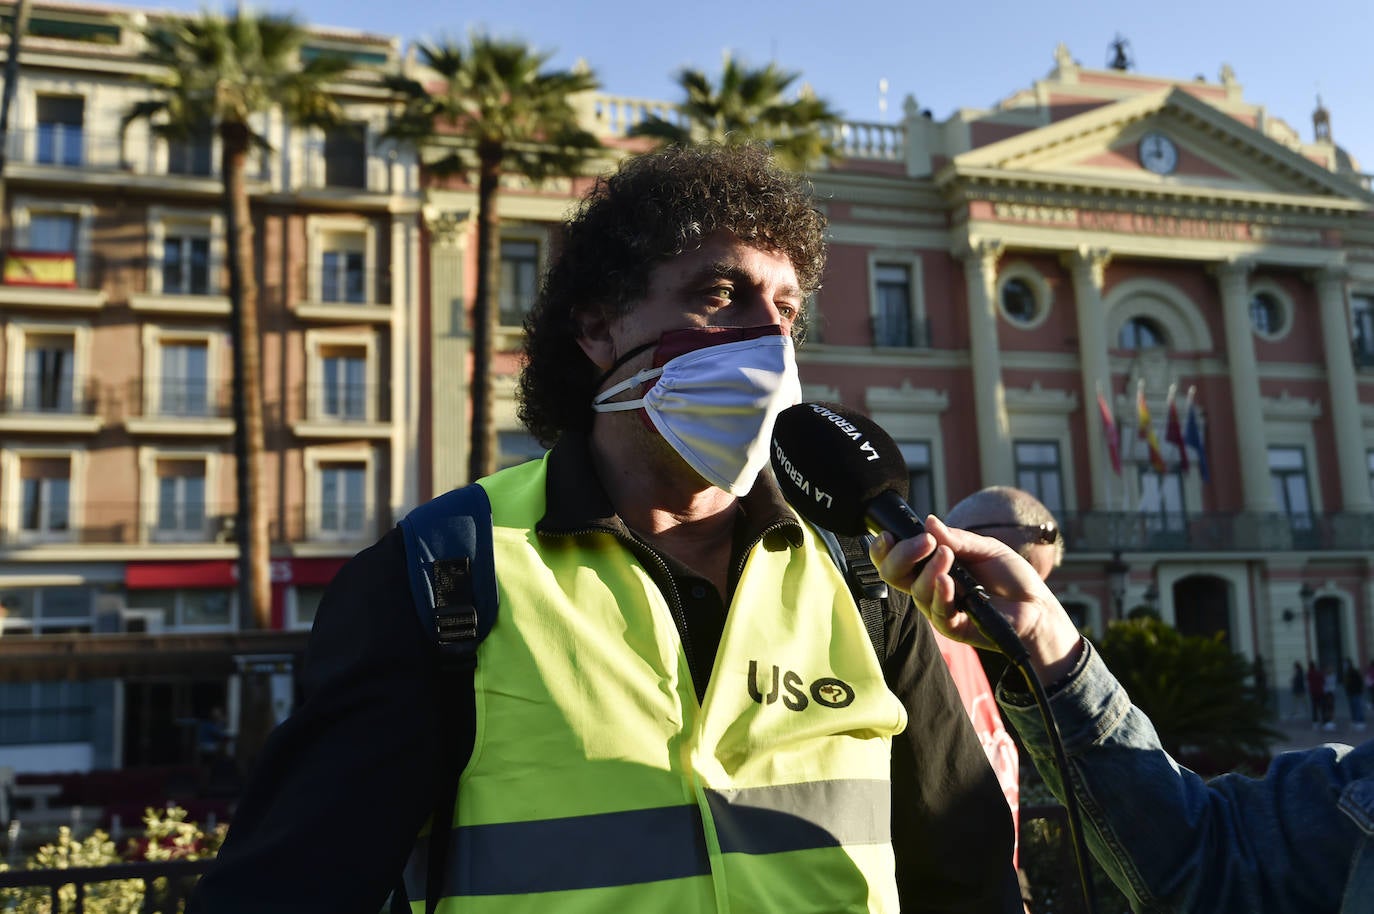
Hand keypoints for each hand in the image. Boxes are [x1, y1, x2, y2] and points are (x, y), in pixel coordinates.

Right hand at [869, 515, 1082, 684]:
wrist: (1037, 606)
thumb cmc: (1011, 577)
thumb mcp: (985, 548)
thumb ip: (957, 539)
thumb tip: (928, 521)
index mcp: (932, 566)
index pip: (895, 559)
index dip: (884, 549)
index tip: (889, 535)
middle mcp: (930, 587)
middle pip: (893, 574)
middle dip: (901, 555)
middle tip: (924, 542)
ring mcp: (940, 607)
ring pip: (917, 591)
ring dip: (930, 569)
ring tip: (949, 555)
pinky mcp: (953, 627)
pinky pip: (938, 612)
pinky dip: (940, 594)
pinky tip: (948, 582)